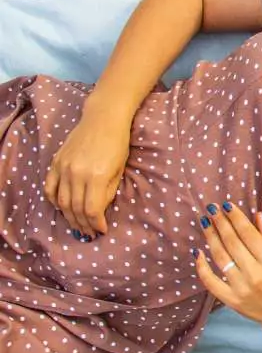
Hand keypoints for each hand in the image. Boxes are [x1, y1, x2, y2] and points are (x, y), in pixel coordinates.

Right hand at [44, 107, 132, 237]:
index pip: (92, 209)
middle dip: (83, 224)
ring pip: (62, 201)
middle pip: (76, 208)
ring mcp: (64, 168)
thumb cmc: (118, 143)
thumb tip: (100, 210)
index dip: (96, 223)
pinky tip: (62, 208)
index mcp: (97, 176)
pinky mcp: (56, 162)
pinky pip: (50, 187)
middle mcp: (77, 174)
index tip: (101, 230)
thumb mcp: (119, 169)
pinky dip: (54, 201)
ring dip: (69, 217)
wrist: (103, 119)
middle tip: (89, 233)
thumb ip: (109, 191)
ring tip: (77, 225)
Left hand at [194, 202, 261, 341]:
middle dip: (221, 224)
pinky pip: (211, 282)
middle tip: (211, 209)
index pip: (249, 235)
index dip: (236, 218)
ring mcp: (241, 288)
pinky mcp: (230, 300)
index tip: (226, 206)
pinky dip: (202, 267)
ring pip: (221, 258)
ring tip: (205, 223)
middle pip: (233, 244)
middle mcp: (256, 274)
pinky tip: (198, 252)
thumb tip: (255, 215)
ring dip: (211, 238)